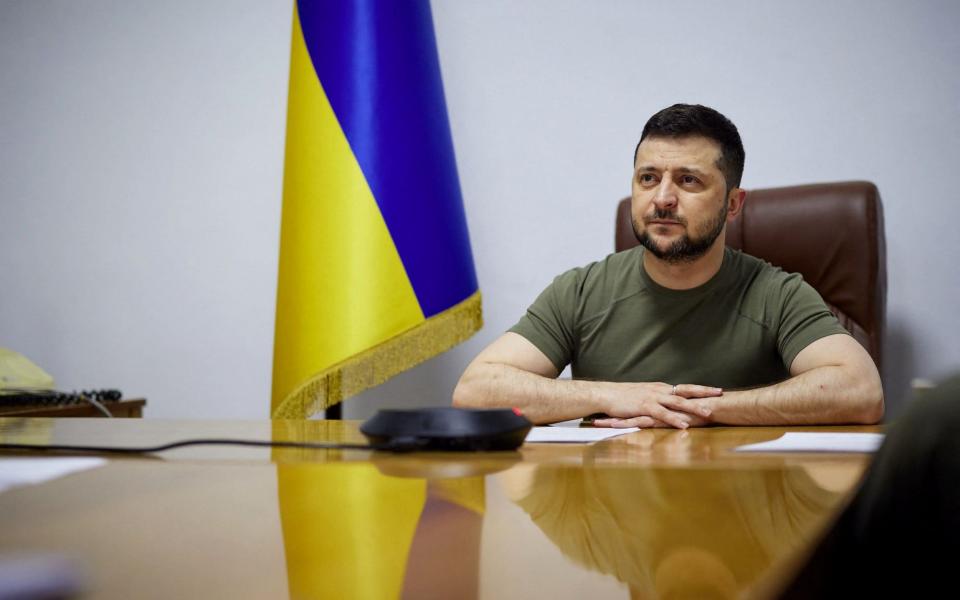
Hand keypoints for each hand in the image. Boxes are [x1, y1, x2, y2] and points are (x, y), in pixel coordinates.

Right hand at [595, 382, 721, 428]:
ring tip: (708, 414)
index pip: (685, 387)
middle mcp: (659, 390)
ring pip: (677, 402)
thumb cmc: (622, 397)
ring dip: (693, 408)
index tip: (716, 390)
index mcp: (660, 388)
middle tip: (720, 394)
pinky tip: (684, 425)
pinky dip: (674, 419)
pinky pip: (662, 414)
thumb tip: (667, 404)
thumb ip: (656, 399)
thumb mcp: (643, 395)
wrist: (605, 394)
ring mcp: (652, 397)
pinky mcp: (644, 406)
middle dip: (704, 393)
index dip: (701, 389)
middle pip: (686, 390)